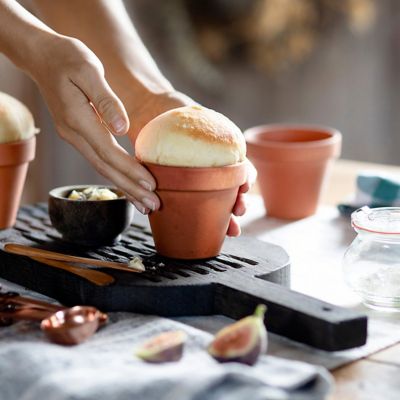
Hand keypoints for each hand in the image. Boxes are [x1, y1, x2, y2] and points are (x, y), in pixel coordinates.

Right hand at [27, 34, 159, 213]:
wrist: (43, 57)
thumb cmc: (67, 58)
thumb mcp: (89, 70)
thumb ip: (106, 101)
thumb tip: (122, 129)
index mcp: (78, 119)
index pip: (109, 152)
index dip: (131, 170)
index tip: (152, 184)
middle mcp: (74, 134)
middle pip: (106, 168)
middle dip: (131, 188)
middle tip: (154, 205)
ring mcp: (74, 137)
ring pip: (102, 169)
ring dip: (125, 188)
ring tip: (145, 204)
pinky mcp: (78, 135)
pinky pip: (99, 160)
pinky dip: (116, 175)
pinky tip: (128, 184)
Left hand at [125, 90, 255, 235]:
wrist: (149, 113)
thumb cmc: (171, 109)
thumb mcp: (185, 109)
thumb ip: (192, 117)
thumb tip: (189, 121)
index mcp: (220, 152)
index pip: (240, 167)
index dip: (246, 178)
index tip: (244, 186)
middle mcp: (210, 169)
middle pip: (231, 190)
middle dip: (238, 204)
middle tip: (239, 211)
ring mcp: (195, 181)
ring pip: (215, 203)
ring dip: (226, 218)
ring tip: (230, 230)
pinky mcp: (178, 188)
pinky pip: (189, 206)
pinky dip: (199, 219)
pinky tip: (203, 229)